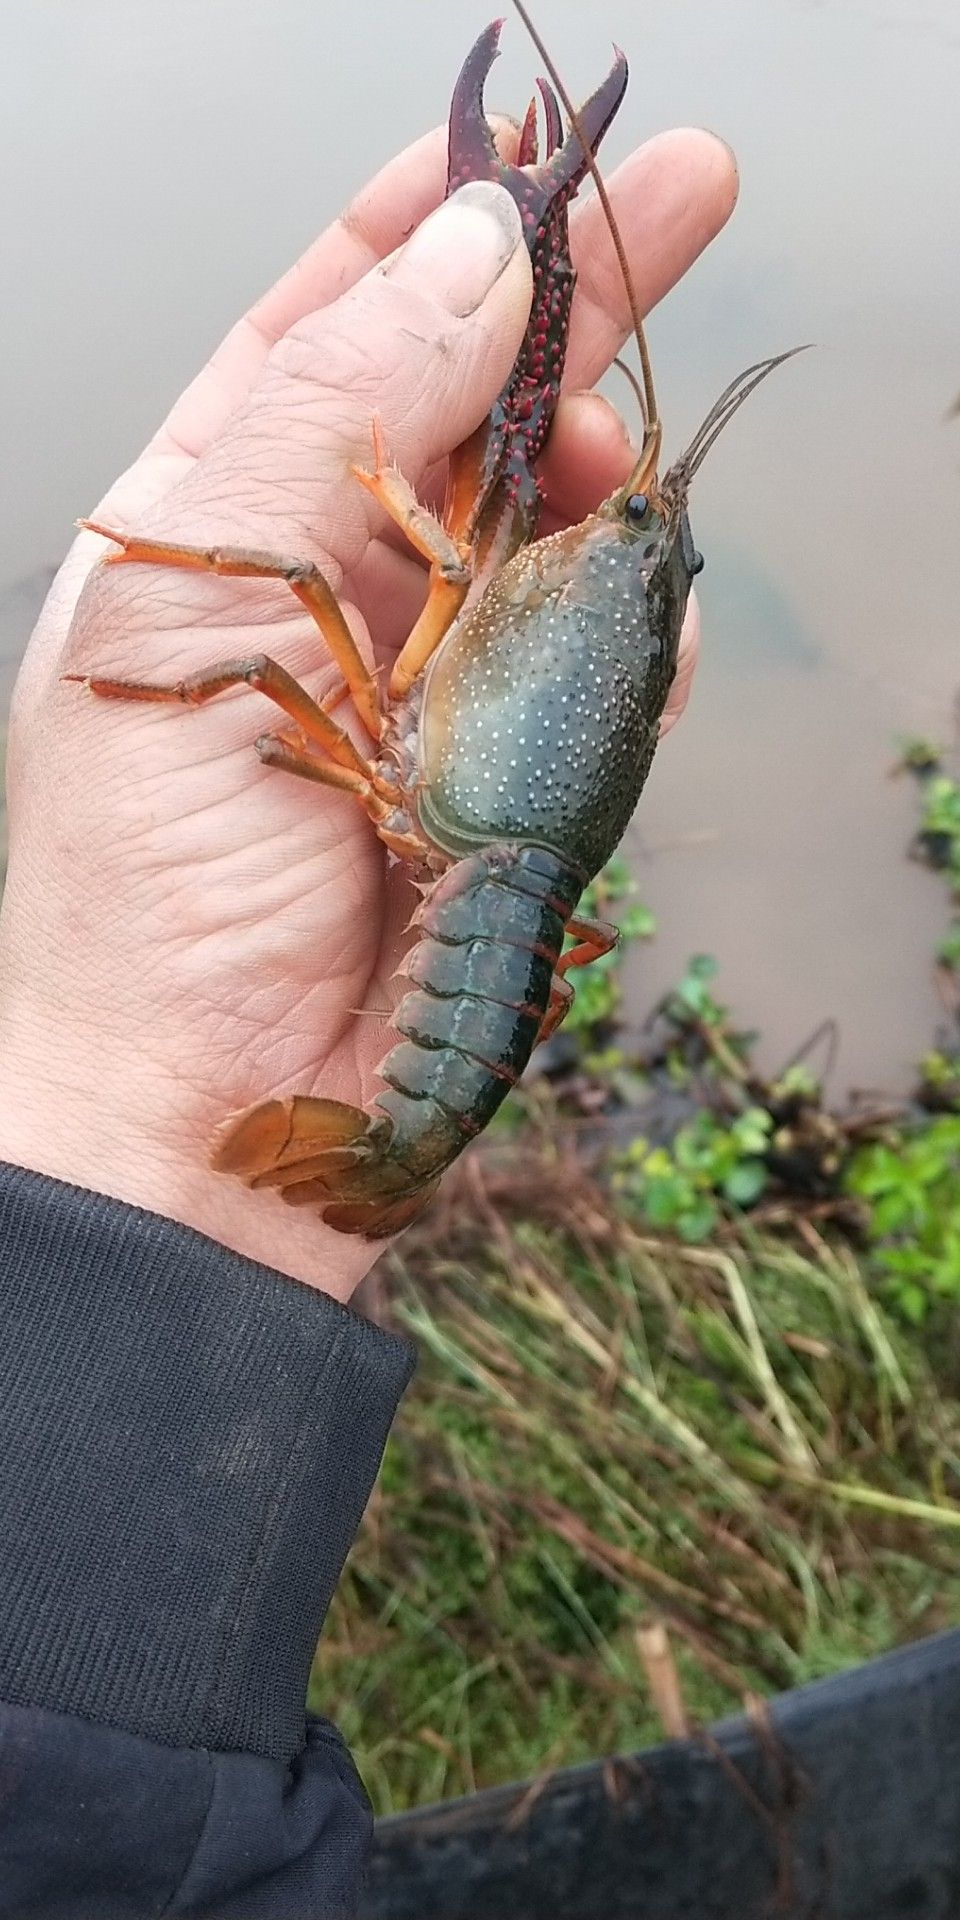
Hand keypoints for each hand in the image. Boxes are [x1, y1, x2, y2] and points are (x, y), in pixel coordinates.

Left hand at [0, 119, 735, 1301]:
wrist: (205, 1112)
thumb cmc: (142, 887)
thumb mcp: (184, 612)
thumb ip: (318, 418)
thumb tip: (466, 258)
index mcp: (212, 525)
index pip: (322, 332)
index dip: (420, 230)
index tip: (515, 152)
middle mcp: (321, 587)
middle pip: (462, 407)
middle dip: (566, 307)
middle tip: (682, 203)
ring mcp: (422, 680)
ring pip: (547, 528)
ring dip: (599, 484)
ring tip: (625, 471)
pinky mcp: (505, 771)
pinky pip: (598, 665)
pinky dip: (635, 634)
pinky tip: (650, 629)